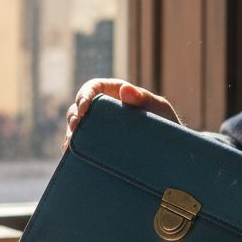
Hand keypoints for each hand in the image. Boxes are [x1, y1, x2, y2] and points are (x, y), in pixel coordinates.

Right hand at [62, 79, 179, 150]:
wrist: (170, 151)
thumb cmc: (167, 124)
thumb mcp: (159, 109)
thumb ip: (144, 98)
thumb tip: (124, 89)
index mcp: (116, 93)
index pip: (93, 87)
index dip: (84, 95)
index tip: (83, 109)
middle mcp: (105, 108)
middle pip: (79, 106)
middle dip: (73, 116)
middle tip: (75, 129)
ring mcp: (100, 126)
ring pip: (76, 125)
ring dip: (71, 133)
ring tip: (71, 145)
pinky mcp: (98, 142)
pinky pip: (81, 142)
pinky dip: (74, 147)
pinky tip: (70, 154)